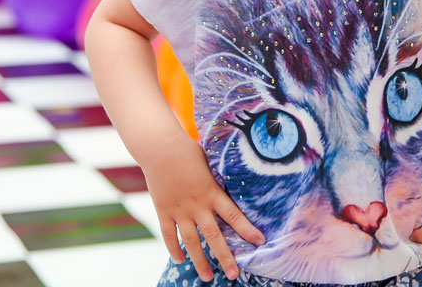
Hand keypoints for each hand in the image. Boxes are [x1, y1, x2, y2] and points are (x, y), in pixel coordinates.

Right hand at [145, 131, 264, 280]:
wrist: (160, 147)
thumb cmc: (188, 151)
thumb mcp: (210, 163)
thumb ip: (219, 178)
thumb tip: (235, 180)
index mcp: (212, 192)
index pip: (234, 216)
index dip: (248, 230)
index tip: (260, 242)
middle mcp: (197, 205)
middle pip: (214, 236)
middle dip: (225, 257)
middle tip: (233, 274)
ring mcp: (179, 210)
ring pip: (192, 242)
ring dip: (199, 261)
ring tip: (207, 277)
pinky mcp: (163, 211)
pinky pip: (169, 235)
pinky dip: (173, 249)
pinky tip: (179, 260)